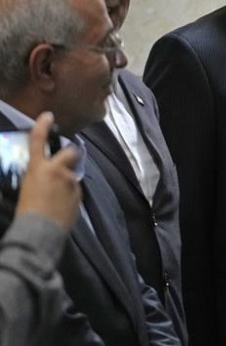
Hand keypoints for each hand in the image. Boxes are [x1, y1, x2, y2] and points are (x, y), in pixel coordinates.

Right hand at [15, 112, 80, 229]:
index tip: (48, 116)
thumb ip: (37, 175)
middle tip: (64, 160)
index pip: (38, 140)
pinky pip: (75, 189)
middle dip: (69, 153)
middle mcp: (57, 170)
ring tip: (57, 194)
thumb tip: (43, 173)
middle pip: (71, 152)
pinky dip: (70, 193)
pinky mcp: (79, 195)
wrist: (41, 229)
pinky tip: (61, 204)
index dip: (42, 126)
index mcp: (38, 167)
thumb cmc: (26, 208)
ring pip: (72, 174)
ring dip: (67, 179)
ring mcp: (70, 182)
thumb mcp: (26, 186)